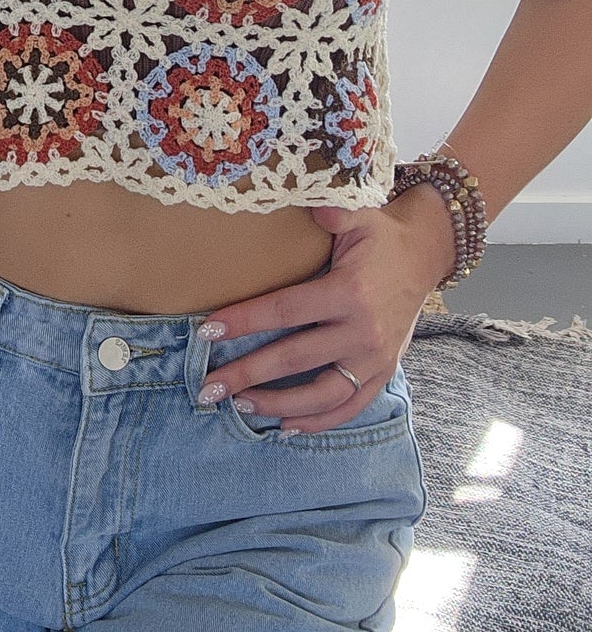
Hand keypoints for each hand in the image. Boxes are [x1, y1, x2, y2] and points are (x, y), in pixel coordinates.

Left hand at [193, 186, 454, 432]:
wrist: (424, 256)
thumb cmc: (380, 235)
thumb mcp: (358, 214)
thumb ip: (332, 211)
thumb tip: (311, 205)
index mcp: (349, 292)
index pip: (285, 310)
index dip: (244, 321)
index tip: (207, 332)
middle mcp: (363, 331)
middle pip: (294, 358)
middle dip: (247, 373)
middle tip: (207, 385)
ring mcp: (376, 358)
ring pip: (321, 394)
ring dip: (278, 405)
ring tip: (239, 404)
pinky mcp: (383, 373)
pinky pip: (350, 406)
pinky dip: (319, 421)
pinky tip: (286, 427)